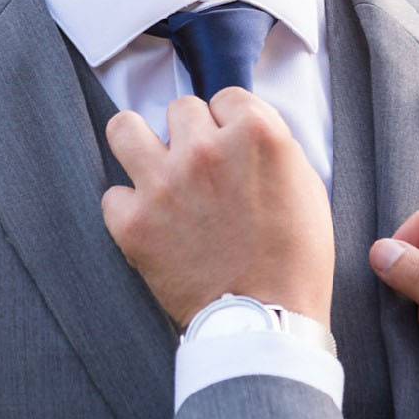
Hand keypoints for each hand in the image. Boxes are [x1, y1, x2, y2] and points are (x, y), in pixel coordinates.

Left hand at [101, 89, 333, 330]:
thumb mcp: (306, 185)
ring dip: (139, 147)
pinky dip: (128, 210)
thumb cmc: (295, 259)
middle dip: (190, 136)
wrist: (267, 321)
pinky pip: (112, 194)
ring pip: (124, 128)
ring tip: (153, 169)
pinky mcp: (133, 223)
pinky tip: (151, 224)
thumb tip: (241, 130)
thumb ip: (272, 146)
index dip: (229, 123)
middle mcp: (206, 150)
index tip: (231, 149)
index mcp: (257, 134)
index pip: (226, 97)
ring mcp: (164, 184)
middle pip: (180, 109)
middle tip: (201, 170)